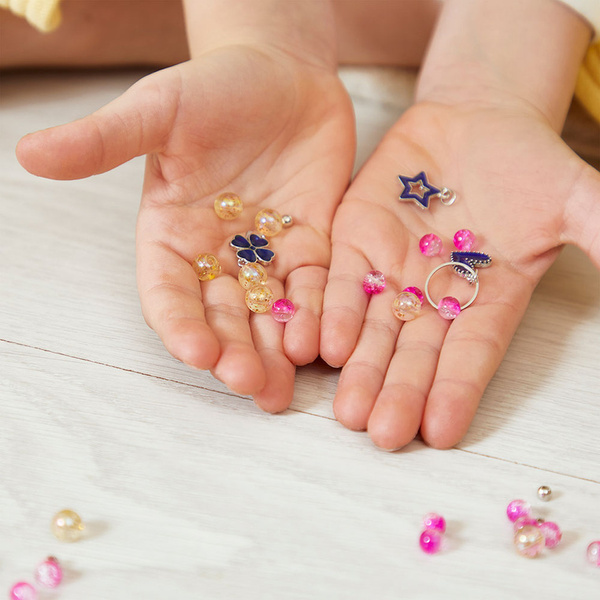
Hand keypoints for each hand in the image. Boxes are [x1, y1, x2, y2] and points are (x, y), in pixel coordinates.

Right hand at [17, 46, 354, 411]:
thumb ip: (104, 139)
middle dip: (233, 352)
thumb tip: (29, 152)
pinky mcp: (310, 247)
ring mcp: (265, 257)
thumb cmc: (215, 87)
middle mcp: (216, 256)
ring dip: (273, 352)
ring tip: (280, 388)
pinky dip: (314, 315)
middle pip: (221, 317)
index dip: (179, 324)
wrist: (283, 73)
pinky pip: (312, 288)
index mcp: (171, 236)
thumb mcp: (158, 110)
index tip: (195, 351)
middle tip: (250, 385)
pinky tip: (318, 343)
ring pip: (267, 315)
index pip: (168, 293)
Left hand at [321, 97, 599, 449]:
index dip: (456, 391)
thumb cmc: (527, 162)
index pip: (470, 354)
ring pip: (372, 329)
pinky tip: (324, 346)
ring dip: (360, 369)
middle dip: (398, 392)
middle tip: (381, 436)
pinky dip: (334, 312)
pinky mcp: (356, 239)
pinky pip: (342, 282)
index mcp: (487, 298)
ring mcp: (392, 270)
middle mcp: (434, 295)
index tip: (441, 433)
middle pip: (414, 353)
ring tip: (347, 412)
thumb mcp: (573, 200)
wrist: (473, 116)